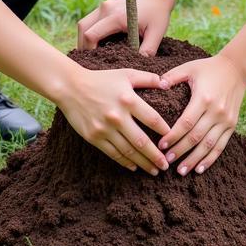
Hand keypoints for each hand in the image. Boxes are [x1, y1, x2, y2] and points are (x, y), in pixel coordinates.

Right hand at [56, 67, 171, 173]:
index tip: (173, 140)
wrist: (71, 87)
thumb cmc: (101, 79)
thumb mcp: (126, 74)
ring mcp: (105, 129)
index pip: (152, 119)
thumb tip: (167, 83)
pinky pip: (113, 153)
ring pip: (128, 151)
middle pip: (142, 141)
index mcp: (128, 99)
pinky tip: (134, 167)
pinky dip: (125, 162)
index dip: (165, 131)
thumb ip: (148, 78)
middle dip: (156, 156)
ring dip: (143, 163)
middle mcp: (117, 116)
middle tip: (166, 166)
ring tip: (154, 170)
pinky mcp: (94, 137)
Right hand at [77, 0, 172, 55]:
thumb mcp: (156, 33)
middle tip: (91, 61)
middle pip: (83, 29)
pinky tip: (98, 45)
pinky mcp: (104, 6)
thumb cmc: (157, 13)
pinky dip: (89, 33)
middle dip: (83, 46)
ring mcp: (103, 6)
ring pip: (83, 24)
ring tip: (93, 54)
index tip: (97, 62)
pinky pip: (90, 21)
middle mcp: (106, 8)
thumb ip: (147, 50)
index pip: (91, 35)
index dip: (90, 50)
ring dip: (84, 39)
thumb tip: (138, 68)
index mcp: (116, 16)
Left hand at [158, 53, 245, 174]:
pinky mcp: (232, 125)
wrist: (237, 69)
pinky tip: (199, 168)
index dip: (173, 136)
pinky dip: (210, 159)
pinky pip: (221, 146)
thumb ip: (172, 76)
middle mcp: (216, 111)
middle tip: (165, 161)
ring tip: (180, 171)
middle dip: (180, 151)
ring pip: (208, 145)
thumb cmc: (208, 68)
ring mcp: (226, 120)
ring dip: (194, 160)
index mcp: (203, 98)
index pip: (186, 123)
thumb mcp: (189, 68)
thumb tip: (157, 85)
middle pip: (195, 137)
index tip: (160, 146)